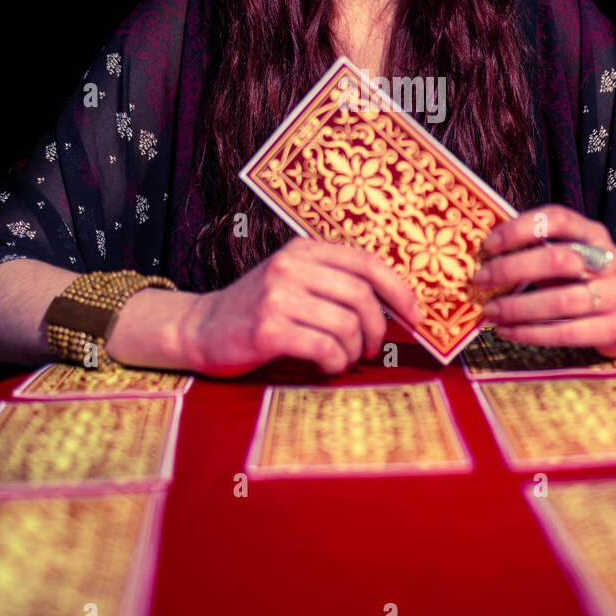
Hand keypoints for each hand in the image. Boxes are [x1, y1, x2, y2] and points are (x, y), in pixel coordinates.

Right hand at [182, 237, 424, 377]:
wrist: (200, 329)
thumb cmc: (257, 310)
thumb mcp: (293, 280)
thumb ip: (333, 282)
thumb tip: (394, 304)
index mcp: (303, 250)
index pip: (368, 262)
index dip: (400, 290)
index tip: (416, 316)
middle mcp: (291, 267)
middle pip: (363, 296)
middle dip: (379, 329)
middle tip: (373, 349)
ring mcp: (278, 297)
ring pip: (347, 325)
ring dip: (354, 351)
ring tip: (343, 358)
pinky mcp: (268, 329)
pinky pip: (325, 348)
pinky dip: (335, 363)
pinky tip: (325, 365)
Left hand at [472, 204, 615, 355]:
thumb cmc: (585, 278)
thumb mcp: (568, 254)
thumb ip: (536, 250)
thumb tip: (483, 256)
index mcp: (594, 233)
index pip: (557, 219)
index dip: (519, 229)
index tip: (488, 245)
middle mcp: (610, 260)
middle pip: (557, 260)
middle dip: (511, 270)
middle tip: (480, 280)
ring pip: (560, 301)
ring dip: (517, 308)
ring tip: (489, 310)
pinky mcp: (614, 328)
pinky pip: (565, 333)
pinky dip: (529, 333)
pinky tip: (506, 331)